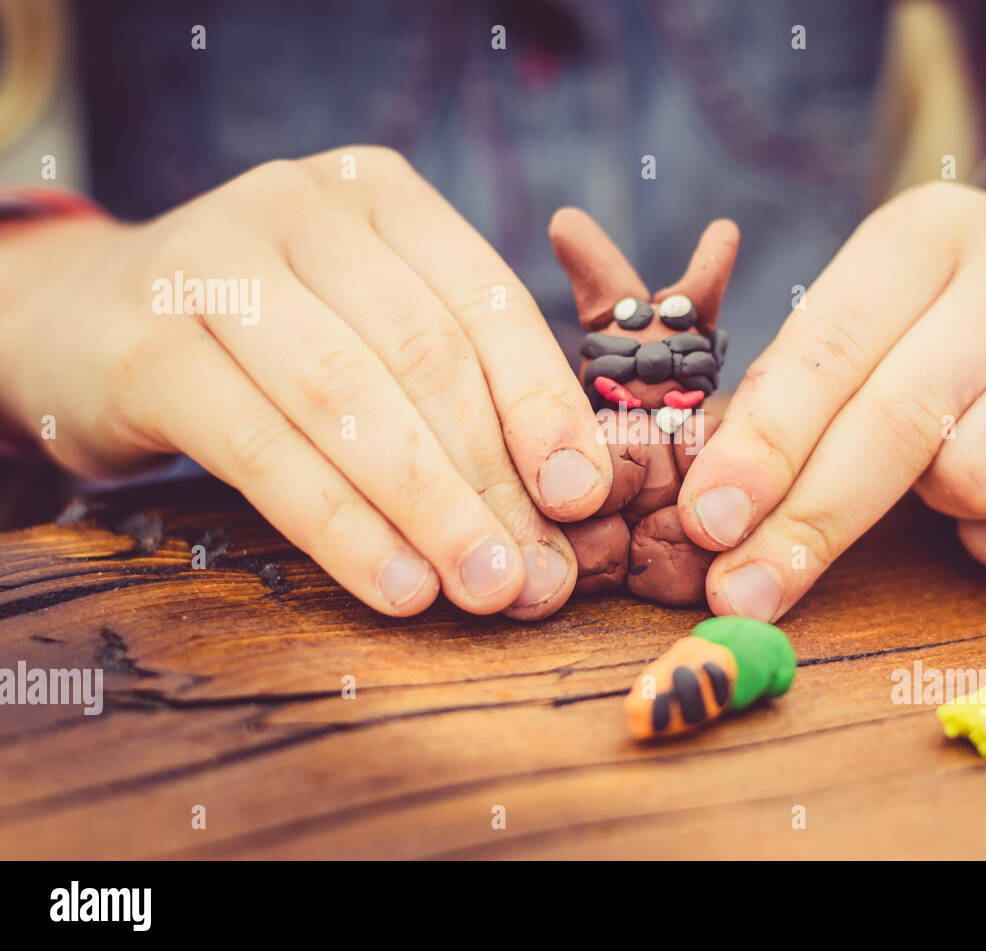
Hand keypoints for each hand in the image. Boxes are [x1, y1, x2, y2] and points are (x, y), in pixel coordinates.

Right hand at [0, 147, 613, 618]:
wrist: (86, 317)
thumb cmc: (266, 334)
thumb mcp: (367, 323)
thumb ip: (458, 389)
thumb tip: (565, 503)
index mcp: (378, 193)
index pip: (483, 301)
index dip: (542, 405)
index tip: (584, 498)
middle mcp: (298, 208)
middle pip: (424, 355)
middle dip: (493, 478)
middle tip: (539, 577)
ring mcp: (214, 266)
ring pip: (349, 399)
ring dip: (431, 508)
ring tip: (485, 589)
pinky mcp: (148, 347)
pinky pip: (262, 448)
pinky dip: (341, 527)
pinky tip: (398, 586)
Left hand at [676, 176, 985, 620]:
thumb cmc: (947, 331)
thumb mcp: (870, 320)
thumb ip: (793, 395)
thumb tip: (714, 510)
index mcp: (929, 231)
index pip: (830, 348)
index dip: (764, 446)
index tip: (707, 524)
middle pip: (898, 422)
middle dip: (809, 520)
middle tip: (743, 592)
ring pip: (979, 481)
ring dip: (933, 508)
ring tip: (937, 473)